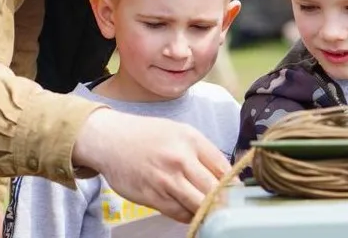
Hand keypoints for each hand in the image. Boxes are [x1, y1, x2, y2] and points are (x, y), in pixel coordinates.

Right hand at [72, 108, 229, 223]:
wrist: (109, 139)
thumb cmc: (147, 135)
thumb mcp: (179, 132)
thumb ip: (203, 153)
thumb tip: (228, 178)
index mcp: (191, 140)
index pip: (224, 169)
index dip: (234, 186)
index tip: (237, 195)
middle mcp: (180, 159)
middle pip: (215, 190)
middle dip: (224, 203)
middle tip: (229, 209)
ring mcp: (165, 179)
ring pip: (198, 205)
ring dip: (207, 212)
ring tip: (211, 214)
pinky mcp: (152, 195)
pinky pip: (178, 213)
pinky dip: (188, 215)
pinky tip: (189, 211)